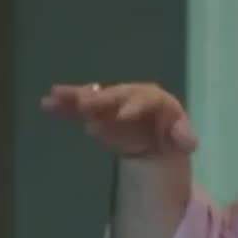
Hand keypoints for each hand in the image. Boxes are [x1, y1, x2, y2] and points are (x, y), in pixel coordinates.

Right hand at [41, 82, 197, 157]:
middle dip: (103, 100)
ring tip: (58, 96)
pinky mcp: (97, 108)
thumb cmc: (168, 133)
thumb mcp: (180, 137)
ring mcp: (113, 100)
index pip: (148, 99)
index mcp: (155, 100)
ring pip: (96, 96)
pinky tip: (48, 102)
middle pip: (118, 95)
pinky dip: (65, 104)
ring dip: (77, 96)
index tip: (123, 115)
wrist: (153, 133)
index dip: (136, 106)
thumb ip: (182, 137)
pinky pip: (80, 105)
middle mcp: (132, 95)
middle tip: (87, 104)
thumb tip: (190, 142)